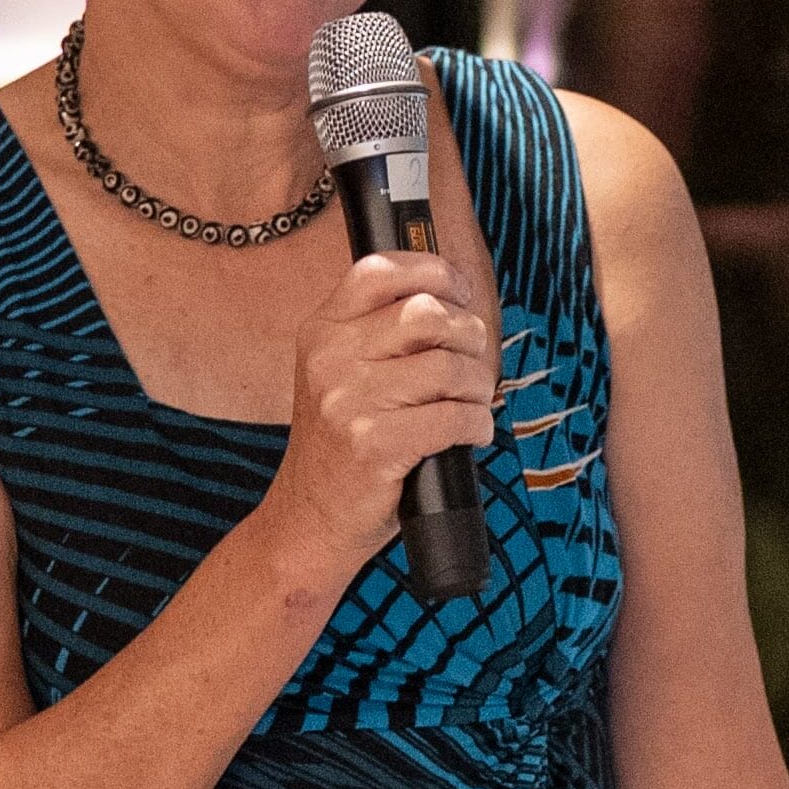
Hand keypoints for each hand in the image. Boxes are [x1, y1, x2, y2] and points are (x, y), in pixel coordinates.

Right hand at [264, 250, 495, 580]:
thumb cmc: (342, 446)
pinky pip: (454, 417)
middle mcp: (329, 358)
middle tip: (472, 366)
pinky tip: (470, 435)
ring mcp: (348, 401)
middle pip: (427, 313)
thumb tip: (458, 297)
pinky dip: (477, 426)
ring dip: (478, 388)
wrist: (310, 517)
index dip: (436, 273)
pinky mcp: (374, 443)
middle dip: (469, 337)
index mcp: (322, 331)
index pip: (382, 271)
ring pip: (449, 367)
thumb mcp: (341, 375)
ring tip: (472, 405)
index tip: (462, 295)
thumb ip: (381, 334)